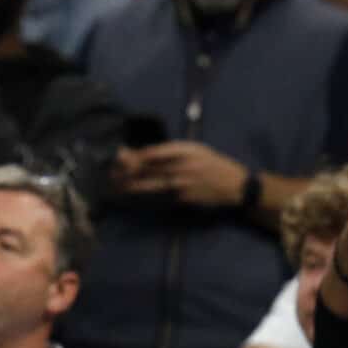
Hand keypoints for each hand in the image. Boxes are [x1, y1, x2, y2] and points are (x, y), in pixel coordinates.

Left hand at [111, 142, 248, 208]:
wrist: (235, 185)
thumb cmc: (214, 164)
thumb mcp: (197, 150)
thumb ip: (174, 151)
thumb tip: (149, 154)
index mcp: (185, 150)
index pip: (154, 152)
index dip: (135, 155)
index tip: (121, 156)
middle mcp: (182, 166)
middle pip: (150, 167)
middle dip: (129, 170)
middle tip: (112, 172)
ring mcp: (182, 183)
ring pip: (152, 183)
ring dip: (133, 185)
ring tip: (117, 186)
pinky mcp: (183, 198)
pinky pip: (162, 195)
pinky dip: (148, 195)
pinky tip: (137, 195)